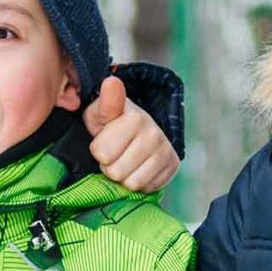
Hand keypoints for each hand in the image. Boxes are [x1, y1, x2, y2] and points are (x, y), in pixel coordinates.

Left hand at [82, 75, 178, 194]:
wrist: (140, 131)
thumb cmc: (114, 123)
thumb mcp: (102, 112)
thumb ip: (105, 102)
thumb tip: (112, 82)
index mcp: (136, 118)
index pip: (101, 153)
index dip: (98, 150)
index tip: (105, 139)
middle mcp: (155, 133)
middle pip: (115, 172)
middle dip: (110, 165)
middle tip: (116, 153)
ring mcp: (166, 151)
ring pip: (131, 183)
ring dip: (123, 176)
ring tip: (126, 160)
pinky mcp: (173, 166)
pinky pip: (146, 188)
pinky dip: (139, 182)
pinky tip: (139, 167)